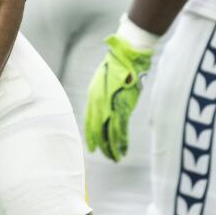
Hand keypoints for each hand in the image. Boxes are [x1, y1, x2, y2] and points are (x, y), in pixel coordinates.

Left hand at [84, 32, 153, 161]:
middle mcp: (98, 103)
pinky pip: (120, 129)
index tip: (92, 147)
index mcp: (93, 96)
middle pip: (97, 129)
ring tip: (114, 158)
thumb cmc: (116, 65)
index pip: (88, 121)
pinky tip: (122, 151)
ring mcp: (110, 106)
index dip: (91, 135)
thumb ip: (102, 95)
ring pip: (109, 133)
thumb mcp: (103, 80)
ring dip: (112, 147)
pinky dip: (121, 142)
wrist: (126, 56)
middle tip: (104, 155)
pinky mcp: (122, 107)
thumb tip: (105, 105)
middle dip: (100, 144)